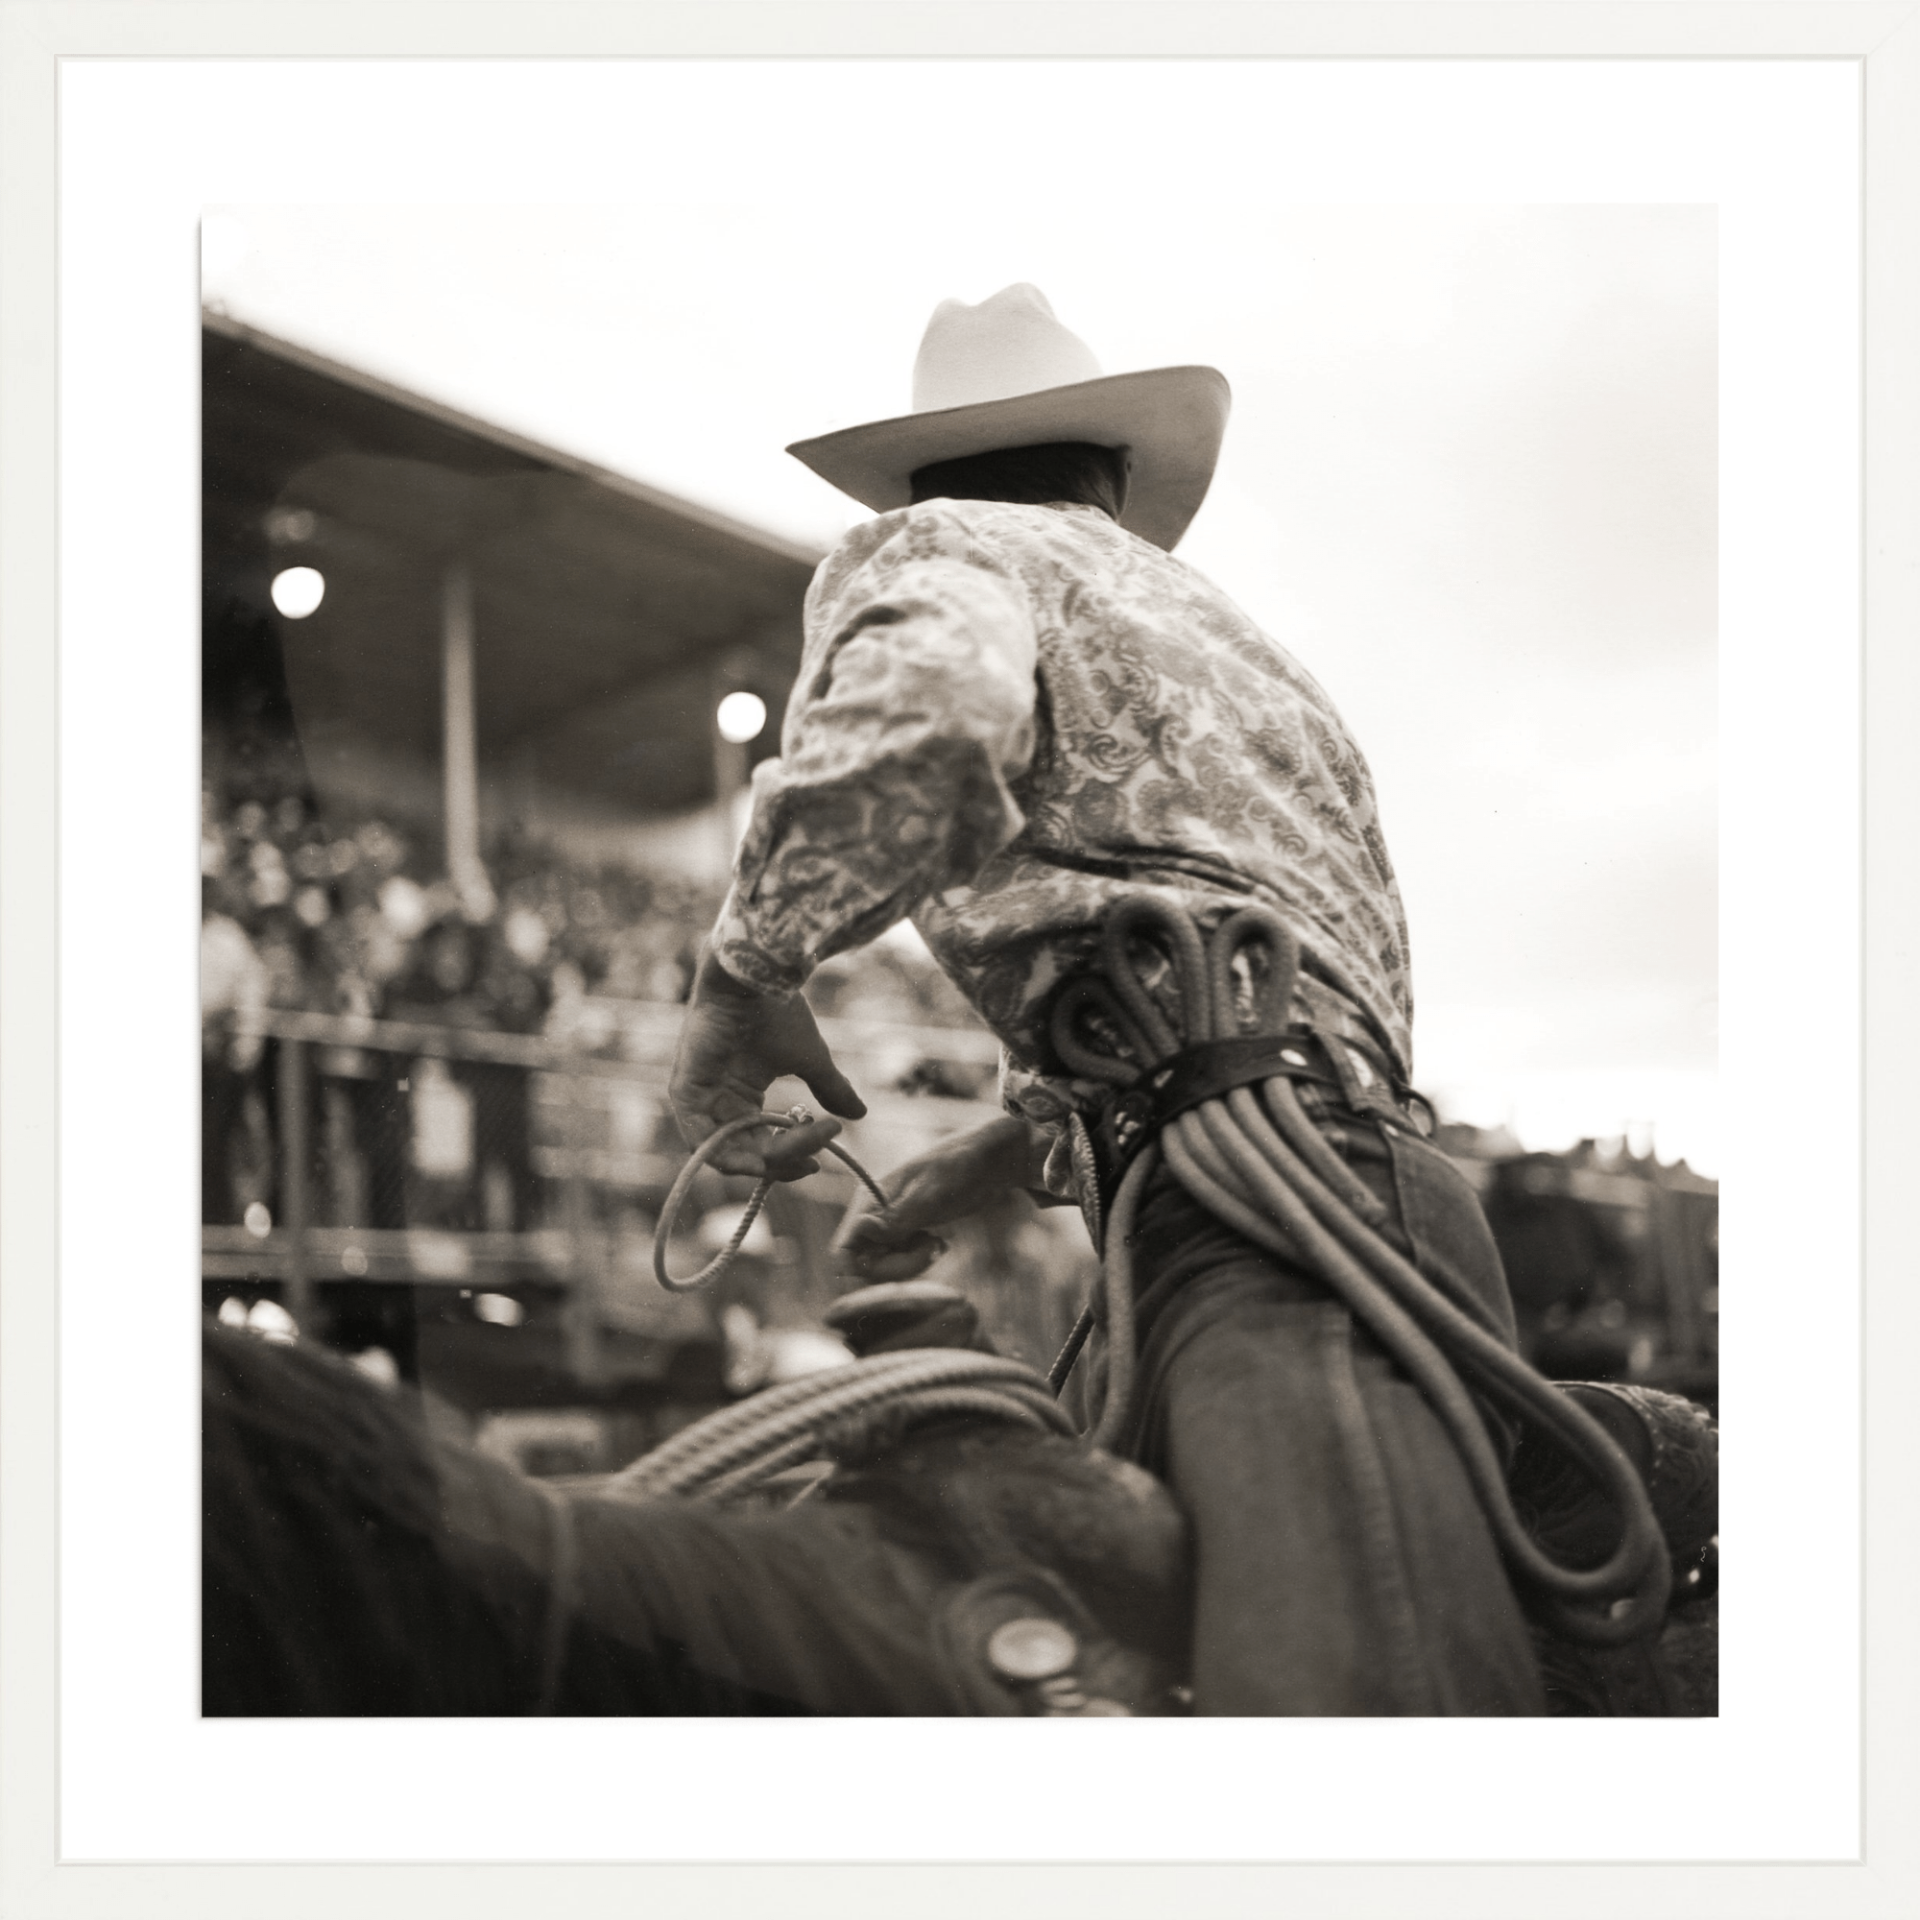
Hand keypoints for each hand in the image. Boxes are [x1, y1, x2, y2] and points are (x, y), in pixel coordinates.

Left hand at [669, 948, 866, 1178]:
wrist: (758, 978)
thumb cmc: (778, 1011)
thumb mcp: (810, 1059)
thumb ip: (830, 1088)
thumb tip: (859, 1113)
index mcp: (741, 1095)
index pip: (760, 1147)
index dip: (789, 1160)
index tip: (820, 1160)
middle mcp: (718, 1102)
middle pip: (747, 1156)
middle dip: (784, 1161)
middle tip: (816, 1155)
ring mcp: (699, 1098)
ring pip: (727, 1154)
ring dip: (766, 1161)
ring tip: (802, 1150)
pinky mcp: (685, 1090)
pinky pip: (700, 1140)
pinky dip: (730, 1157)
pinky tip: (764, 1158)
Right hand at [831, 1115, 1043, 1280]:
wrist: (988, 1161)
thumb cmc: (960, 1166)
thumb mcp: (931, 1194)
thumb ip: (896, 1217)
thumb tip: (860, 1231)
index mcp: (869, 1201)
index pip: (843, 1250)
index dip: (861, 1270)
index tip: (898, 1268)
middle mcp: (872, 1215)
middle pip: (863, 1264)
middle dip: (895, 1268)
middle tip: (931, 1250)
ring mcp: (889, 1226)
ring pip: (881, 1267)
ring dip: (909, 1266)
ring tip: (937, 1245)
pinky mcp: (906, 1233)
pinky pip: (899, 1262)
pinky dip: (918, 1261)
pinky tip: (939, 1245)